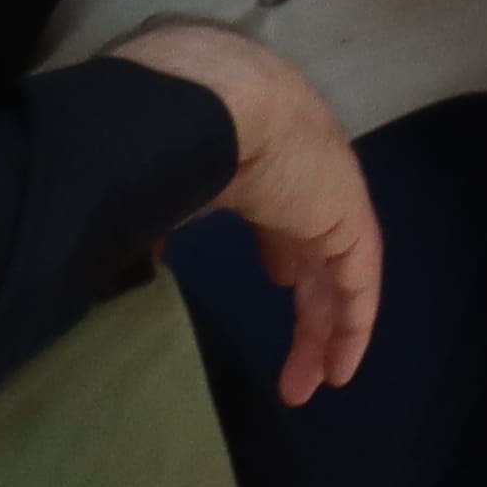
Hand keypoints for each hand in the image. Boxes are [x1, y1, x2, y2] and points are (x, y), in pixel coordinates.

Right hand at [111, 22, 381, 406]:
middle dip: (303, 305)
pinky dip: (351, 325)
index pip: (280, 205)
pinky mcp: (347, 217)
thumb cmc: (167, 127)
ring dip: (321, 331)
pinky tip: (339, 369)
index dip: (278, 243)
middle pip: (310, 246)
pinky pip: (357, 281)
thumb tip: (130, 244)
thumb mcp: (151, 169)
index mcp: (260, 146)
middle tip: (290, 362)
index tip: (274, 277)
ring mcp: (329, 190)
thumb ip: (148, 209)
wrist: (215, 99)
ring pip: (334, 272)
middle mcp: (303, 166)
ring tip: (306, 386)